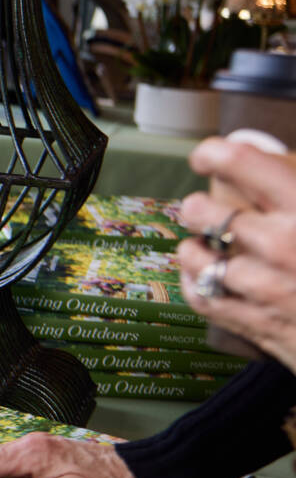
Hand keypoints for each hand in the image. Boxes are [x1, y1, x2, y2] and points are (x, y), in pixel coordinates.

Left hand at [177, 137, 295, 370]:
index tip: (208, 157)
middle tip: (204, 208)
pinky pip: (199, 295)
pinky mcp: (256, 323)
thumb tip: (270, 155)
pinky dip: (195, 282)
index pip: (239, 161)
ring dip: (195, 247)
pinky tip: (206, 274)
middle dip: (199, 206)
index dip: (214, 153)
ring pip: (194, 254)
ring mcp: (266, 286)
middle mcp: (282, 244)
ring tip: (205, 245)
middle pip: (202, 210)